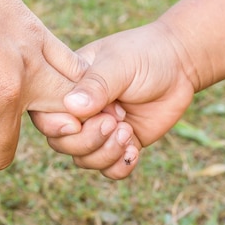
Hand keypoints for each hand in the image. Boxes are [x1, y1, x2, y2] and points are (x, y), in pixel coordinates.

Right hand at [30, 21, 195, 177]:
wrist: (180, 64)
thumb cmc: (144, 55)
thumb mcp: (118, 64)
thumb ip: (96, 86)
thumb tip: (72, 107)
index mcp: (66, 86)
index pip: (44, 114)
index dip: (58, 125)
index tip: (83, 118)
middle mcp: (77, 111)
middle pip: (61, 143)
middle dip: (88, 140)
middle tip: (116, 121)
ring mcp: (98, 129)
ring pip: (84, 160)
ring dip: (106, 153)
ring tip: (128, 130)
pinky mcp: (120, 144)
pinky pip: (109, 169)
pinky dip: (119, 166)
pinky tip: (135, 149)